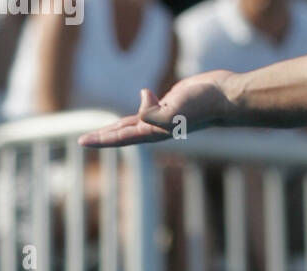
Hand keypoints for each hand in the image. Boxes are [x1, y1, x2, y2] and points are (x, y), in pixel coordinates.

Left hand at [79, 72, 237, 148]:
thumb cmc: (202, 104)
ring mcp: (165, 116)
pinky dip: (143, 103)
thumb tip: (140, 108)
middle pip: (123, 133)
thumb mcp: (174, 109)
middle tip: (83, 140)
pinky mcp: (174, 104)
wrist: (225, 98)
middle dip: (103, 136)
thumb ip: (152, 114)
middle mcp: (158, 127)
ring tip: (104, 128)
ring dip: (118, 125)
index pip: (121, 136)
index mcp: (155, 131)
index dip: (100, 139)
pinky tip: (145, 92)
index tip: (81, 142)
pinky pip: (152, 106)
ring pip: (136, 122)